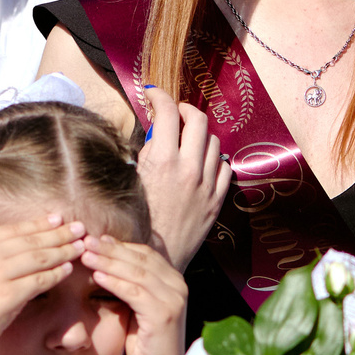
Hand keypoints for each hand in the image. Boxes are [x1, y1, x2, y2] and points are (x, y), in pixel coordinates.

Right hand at [0, 217, 86, 353]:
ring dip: (63, 251)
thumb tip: (13, 253)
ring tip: (80, 246)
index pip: (13, 229)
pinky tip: (68, 270)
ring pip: (39, 257)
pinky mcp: (8, 294)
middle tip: (79, 228)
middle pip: (30, 240)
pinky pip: (40, 280)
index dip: (38, 223)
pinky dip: (56, 274)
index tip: (57, 218)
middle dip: (58, 233)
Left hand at [82, 235, 187, 354]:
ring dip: (109, 261)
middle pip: (140, 259)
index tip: (95, 239)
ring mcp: (173, 299)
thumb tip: (107, 258)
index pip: (145, 253)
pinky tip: (97, 276)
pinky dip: (114, 282)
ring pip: (136, 272)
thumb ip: (131, 283)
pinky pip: (134, 292)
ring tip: (86, 255)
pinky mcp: (163, 314)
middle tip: (86, 241)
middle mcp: (178, 285)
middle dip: (111, 249)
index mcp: (174, 280)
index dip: (119, 245)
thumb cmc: (145, 341)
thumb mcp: (138, 306)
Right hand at [133, 89, 232, 268]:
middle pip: (197, 120)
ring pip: (213, 142)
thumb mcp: (131, 182)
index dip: (160, 97)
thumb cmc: (135, 224)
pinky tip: (203, 162)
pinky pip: (224, 167)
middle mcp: (188, 169)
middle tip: (176, 112)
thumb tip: (155, 135)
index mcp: (162, 162)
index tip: (154, 94)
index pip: (167, 113)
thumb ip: (145, 155)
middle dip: (185, 109)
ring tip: (189, 139)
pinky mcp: (216, 200)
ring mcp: (206, 185)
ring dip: (201, 134)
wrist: (155, 260)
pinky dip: (214, 159)